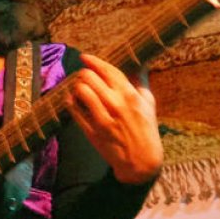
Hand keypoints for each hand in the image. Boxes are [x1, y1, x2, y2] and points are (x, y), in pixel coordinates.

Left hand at [64, 54, 163, 184]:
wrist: (141, 161)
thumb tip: (136, 65)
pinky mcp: (92, 132)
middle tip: (84, 76)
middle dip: (85, 74)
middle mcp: (116, 105)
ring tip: (79, 88)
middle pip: (90, 78)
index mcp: (130, 96)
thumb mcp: (149, 104)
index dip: (94, 61)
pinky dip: (70, 102)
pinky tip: (72, 100)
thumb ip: (140, 83)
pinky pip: (74, 111)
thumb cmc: (146, 130)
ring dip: (77, 86)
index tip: (85, 57)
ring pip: (81, 92)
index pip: (109, 71)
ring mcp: (102, 119)